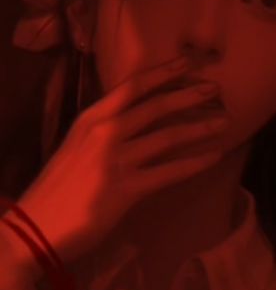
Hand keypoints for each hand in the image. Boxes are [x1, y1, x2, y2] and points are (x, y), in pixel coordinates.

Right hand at [6, 56, 230, 268]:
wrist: (37, 226)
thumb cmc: (58, 188)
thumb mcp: (76, 147)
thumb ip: (103, 132)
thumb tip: (133, 121)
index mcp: (90, 118)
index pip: (132, 86)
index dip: (164, 73)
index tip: (188, 62)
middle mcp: (104, 132)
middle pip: (156, 106)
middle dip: (189, 95)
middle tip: (215, 88)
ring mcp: (116, 160)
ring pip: (168, 136)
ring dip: (200, 127)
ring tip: (224, 122)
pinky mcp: (127, 189)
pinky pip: (170, 172)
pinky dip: (196, 163)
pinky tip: (214, 156)